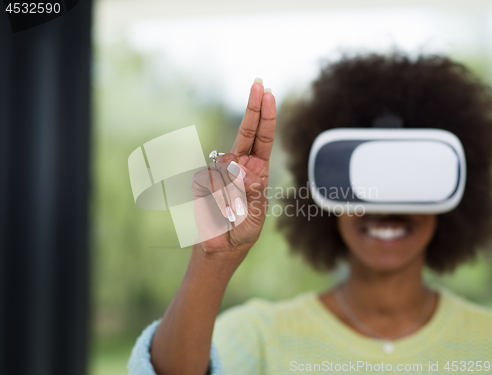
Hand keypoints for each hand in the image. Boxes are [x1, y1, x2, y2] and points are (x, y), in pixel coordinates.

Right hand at [191, 80, 275, 255]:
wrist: (221, 247)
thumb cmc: (244, 229)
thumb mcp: (257, 213)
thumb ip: (254, 191)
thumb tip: (243, 169)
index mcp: (257, 169)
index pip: (263, 138)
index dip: (265, 116)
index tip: (268, 94)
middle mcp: (238, 165)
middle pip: (246, 132)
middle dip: (253, 109)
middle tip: (259, 84)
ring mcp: (218, 171)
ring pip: (225, 167)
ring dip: (233, 193)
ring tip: (233, 212)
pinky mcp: (201, 181)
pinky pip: (209, 181)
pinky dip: (217, 198)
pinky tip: (220, 210)